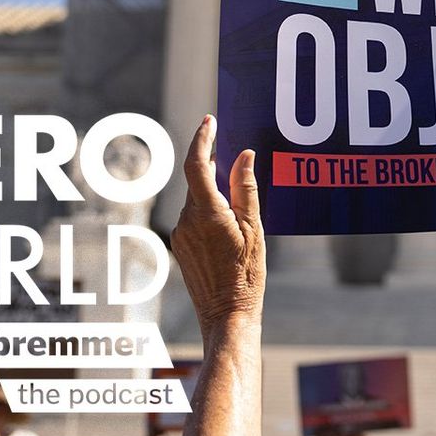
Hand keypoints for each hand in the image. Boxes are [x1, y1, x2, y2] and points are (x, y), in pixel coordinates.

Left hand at [170, 115, 265, 336]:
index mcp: (208, 213)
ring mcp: (181, 233)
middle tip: (235, 155)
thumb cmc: (247, 275)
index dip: (202, 139)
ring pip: (196, 199)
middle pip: (198, 180)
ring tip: (239, 201)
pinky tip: (228, 225)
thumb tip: (244, 156)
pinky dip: (208, 210)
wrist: (226, 315)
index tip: (210, 121)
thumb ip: (246, 190)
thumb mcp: (255, 229)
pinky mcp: (180, 245)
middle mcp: (187, 220)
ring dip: (213, 192)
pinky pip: (193, 216)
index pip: (197, 164)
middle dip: (213, 166)